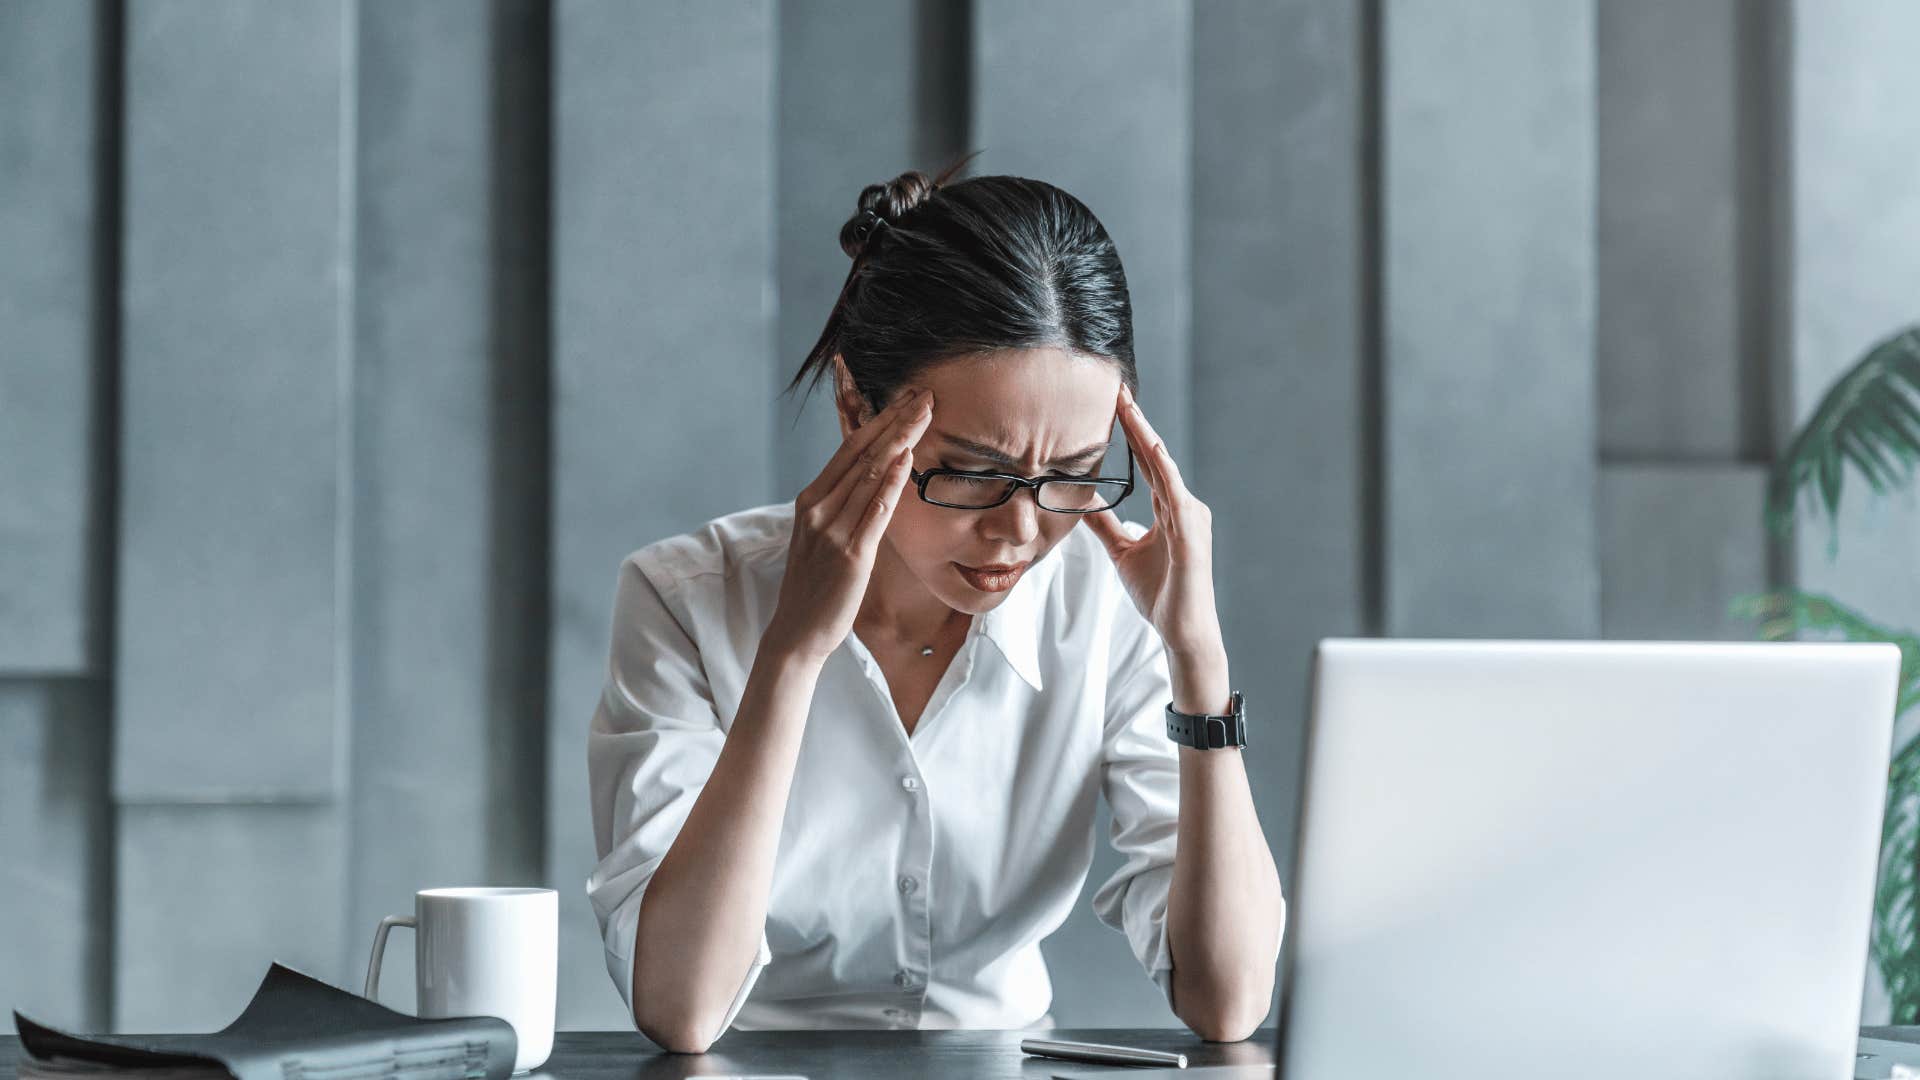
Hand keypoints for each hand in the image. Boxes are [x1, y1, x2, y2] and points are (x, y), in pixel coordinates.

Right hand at [764, 386, 934, 665]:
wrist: (798, 631)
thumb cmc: (816, 585)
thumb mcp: (823, 535)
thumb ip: (844, 506)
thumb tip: (875, 479)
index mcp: (810, 500)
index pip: (849, 449)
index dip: (879, 420)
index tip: (907, 399)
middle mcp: (818, 509)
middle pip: (862, 453)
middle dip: (895, 420)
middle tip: (925, 393)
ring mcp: (832, 530)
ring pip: (869, 474)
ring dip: (900, 440)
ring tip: (925, 413)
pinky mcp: (850, 555)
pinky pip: (874, 511)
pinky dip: (891, 483)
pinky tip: (906, 460)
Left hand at [1083, 382, 1224, 658]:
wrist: (1182, 630)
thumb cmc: (1161, 593)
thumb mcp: (1123, 552)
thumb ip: (1106, 526)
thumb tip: (1082, 503)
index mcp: (1170, 508)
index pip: (1147, 463)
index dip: (1131, 433)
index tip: (1114, 404)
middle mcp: (1183, 506)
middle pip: (1156, 456)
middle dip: (1136, 423)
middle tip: (1118, 390)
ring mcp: (1190, 516)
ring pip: (1164, 467)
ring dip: (1146, 436)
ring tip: (1128, 408)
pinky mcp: (1192, 532)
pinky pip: (1174, 493)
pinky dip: (1162, 469)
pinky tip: (1150, 447)